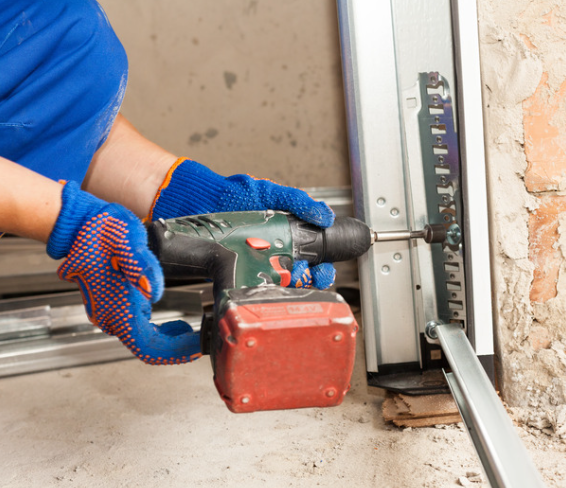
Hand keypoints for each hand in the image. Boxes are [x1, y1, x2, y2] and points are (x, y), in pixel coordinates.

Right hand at [47, 182, 200, 363]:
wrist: (80, 225)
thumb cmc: (103, 230)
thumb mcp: (126, 239)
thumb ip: (141, 264)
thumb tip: (152, 291)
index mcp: (114, 305)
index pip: (147, 346)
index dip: (174, 351)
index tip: (196, 346)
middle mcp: (109, 315)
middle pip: (147, 348)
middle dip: (175, 348)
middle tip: (200, 338)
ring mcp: (108, 313)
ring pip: (142, 341)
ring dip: (168, 341)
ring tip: (190, 331)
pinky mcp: (112, 307)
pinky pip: (138, 330)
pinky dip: (159, 333)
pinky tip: (174, 324)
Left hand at [146, 158, 336, 288]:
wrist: (195, 201)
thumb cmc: (231, 194)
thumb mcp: (269, 193)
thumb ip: (296, 201)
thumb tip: (326, 215)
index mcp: (286, 235)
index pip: (312, 257)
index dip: (322, 267)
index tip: (324, 269)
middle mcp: (272, 252)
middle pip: (300, 276)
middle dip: (309, 281)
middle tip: (307, 277)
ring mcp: (254, 264)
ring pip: (280, 285)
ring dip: (288, 288)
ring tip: (288, 282)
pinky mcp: (236, 273)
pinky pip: (253, 288)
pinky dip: (262, 292)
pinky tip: (266, 289)